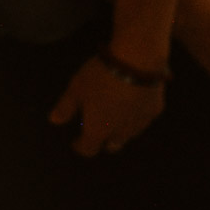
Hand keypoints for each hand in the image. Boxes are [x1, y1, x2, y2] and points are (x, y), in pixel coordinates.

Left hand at [49, 56, 165, 156]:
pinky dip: (136, 114)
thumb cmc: (101, 74)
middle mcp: (120, 132)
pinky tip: (133, 102)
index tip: (76, 142)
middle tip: (98, 129)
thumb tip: (54, 120)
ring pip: (129, 133)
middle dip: (103, 140)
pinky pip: (144, 117)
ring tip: (115, 115)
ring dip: (121, 129)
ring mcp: (140, 122)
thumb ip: (65, 106)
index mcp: (98, 130)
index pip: (88, 149)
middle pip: (112, 145)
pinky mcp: (155, 109)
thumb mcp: (76, 88)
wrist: (137, 60)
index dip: (81, 146)